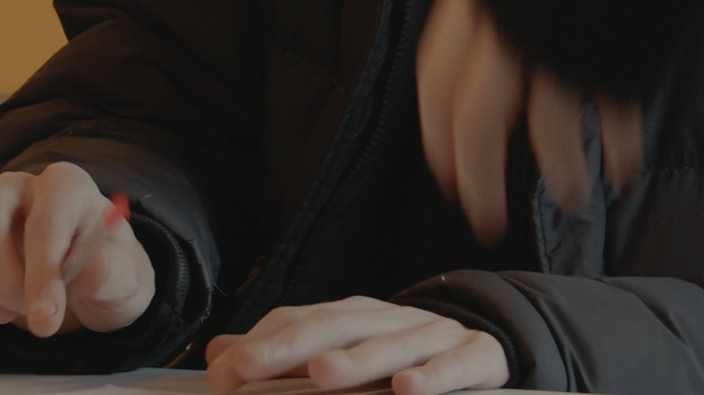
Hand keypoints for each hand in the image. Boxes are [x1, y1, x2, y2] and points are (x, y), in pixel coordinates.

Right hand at [0, 161, 155, 336]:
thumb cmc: (103, 272)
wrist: (80, 283)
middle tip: (28, 313)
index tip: (44, 317)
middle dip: (1, 282)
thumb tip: (91, 270)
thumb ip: (112, 274)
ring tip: (4, 310)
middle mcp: (17, 187)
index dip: (41, 274)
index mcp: (66, 186)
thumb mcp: (126, 280)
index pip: (43, 222)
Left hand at [204, 297, 506, 394]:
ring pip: (392, 344)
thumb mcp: (344, 351)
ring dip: (358, 360)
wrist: (484, 346)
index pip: (303, 318)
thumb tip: (219, 356)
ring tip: (323, 374)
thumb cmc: (402, 357)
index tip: (226, 372)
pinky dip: (433, 377)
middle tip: (251, 366)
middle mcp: (389, 318)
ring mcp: (434, 335)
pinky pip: (455, 366)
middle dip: (292, 345)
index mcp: (355, 315)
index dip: (264, 342)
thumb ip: (283, 353)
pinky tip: (409, 389)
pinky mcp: (475, 357)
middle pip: (339, 324)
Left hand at [417, 0, 644, 242]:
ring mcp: (564, 24)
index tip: (445, 173)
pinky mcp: (622, 34)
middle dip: (478, 177)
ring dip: (558, 171)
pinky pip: (613, 107)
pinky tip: (624, 166)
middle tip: (487, 219)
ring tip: (574, 197)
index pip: (436, 71)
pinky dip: (620, 143)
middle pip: (474, 114)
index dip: (438, 130)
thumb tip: (496, 15)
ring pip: (545, 124)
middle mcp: (507, 8)